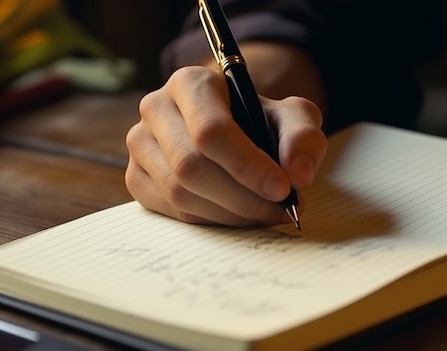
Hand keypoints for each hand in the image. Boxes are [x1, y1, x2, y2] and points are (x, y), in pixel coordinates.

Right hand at [125, 66, 326, 225]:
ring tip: (264, 213)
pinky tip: (238, 215)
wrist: (236, 129)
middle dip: (242, 197)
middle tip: (279, 209)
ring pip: (179, 194)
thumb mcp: (294, 118)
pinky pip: (171, 212)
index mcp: (191, 83)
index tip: (283, 189)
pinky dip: (211, 221)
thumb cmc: (262, 121)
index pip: (210, 131)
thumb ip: (303, 138)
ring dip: (230, 214)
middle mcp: (156, 109)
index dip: (247, 166)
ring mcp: (140, 145)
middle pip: (191, 167)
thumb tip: (298, 176)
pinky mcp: (137, 178)